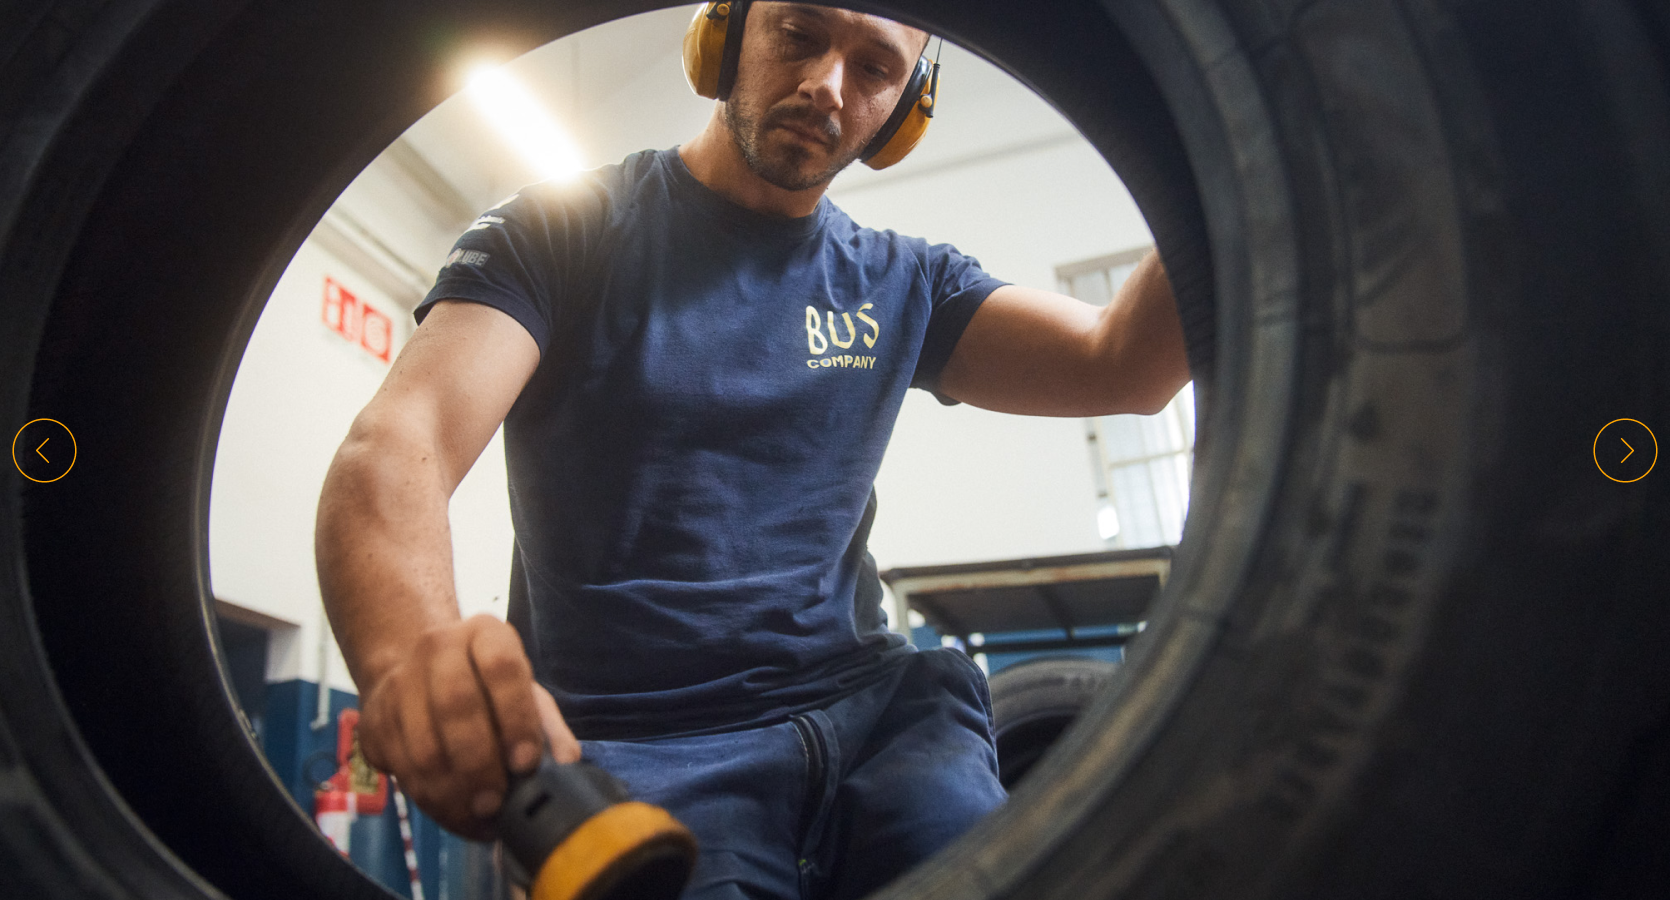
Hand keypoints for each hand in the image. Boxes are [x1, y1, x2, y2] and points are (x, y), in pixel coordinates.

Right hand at [356, 614, 580, 838]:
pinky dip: (428, 799)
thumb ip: (548, 727)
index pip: (501, 666)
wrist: (418, 674)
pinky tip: (451, 811)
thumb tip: (566, 763)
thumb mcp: (524, 696)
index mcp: (486, 633)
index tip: (526, 763)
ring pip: (422, 745)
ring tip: (476, 815)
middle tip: (496, 802)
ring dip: (452, 791)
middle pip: (455, 704)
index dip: (515, 718)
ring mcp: (399, 680)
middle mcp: (438, 646)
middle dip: (479, 763)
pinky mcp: (373, 718)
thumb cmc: (486, 689)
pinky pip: (399, 768)